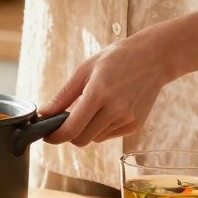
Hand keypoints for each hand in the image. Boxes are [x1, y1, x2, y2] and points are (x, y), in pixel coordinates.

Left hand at [40, 34, 174, 145]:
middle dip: (69, 133)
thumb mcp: (85, 70)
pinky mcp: (136, 125)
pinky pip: (109, 135)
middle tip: (66, 120)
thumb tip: (43, 113)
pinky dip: (102, 127)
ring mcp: (128, 119)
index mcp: (99, 93)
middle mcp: (115, 110)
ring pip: (95, 138)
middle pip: (81, 139)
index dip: (55, 136)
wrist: (154, 58)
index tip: (47, 135)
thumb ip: (63, 95)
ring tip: (93, 107)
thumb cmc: (116, 59)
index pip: (71, 129)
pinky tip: (108, 108)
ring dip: (87, 129)